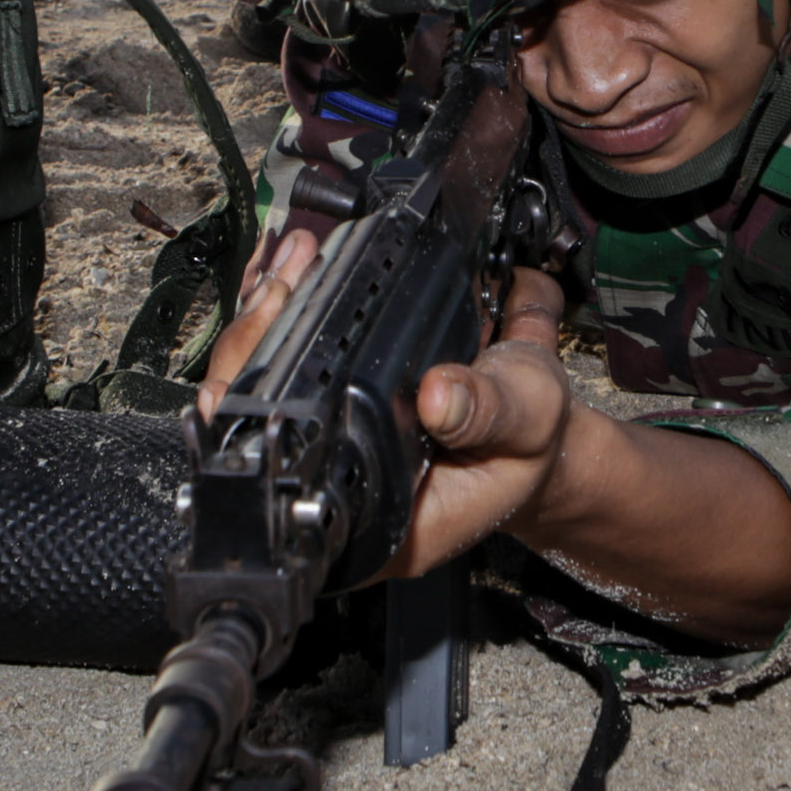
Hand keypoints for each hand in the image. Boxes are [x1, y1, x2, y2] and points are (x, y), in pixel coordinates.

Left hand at [198, 240, 578, 568]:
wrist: (540, 426)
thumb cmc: (533, 441)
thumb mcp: (529, 420)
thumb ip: (489, 411)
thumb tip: (438, 397)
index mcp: (383, 527)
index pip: (296, 486)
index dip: (262, 429)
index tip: (249, 376)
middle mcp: (345, 490)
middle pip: (265, 426)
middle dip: (258, 349)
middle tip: (280, 289)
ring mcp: (334, 444)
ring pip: (268, 388)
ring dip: (270, 320)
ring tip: (293, 264)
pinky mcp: (335, 403)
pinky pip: (291, 362)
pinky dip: (289, 312)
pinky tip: (296, 269)